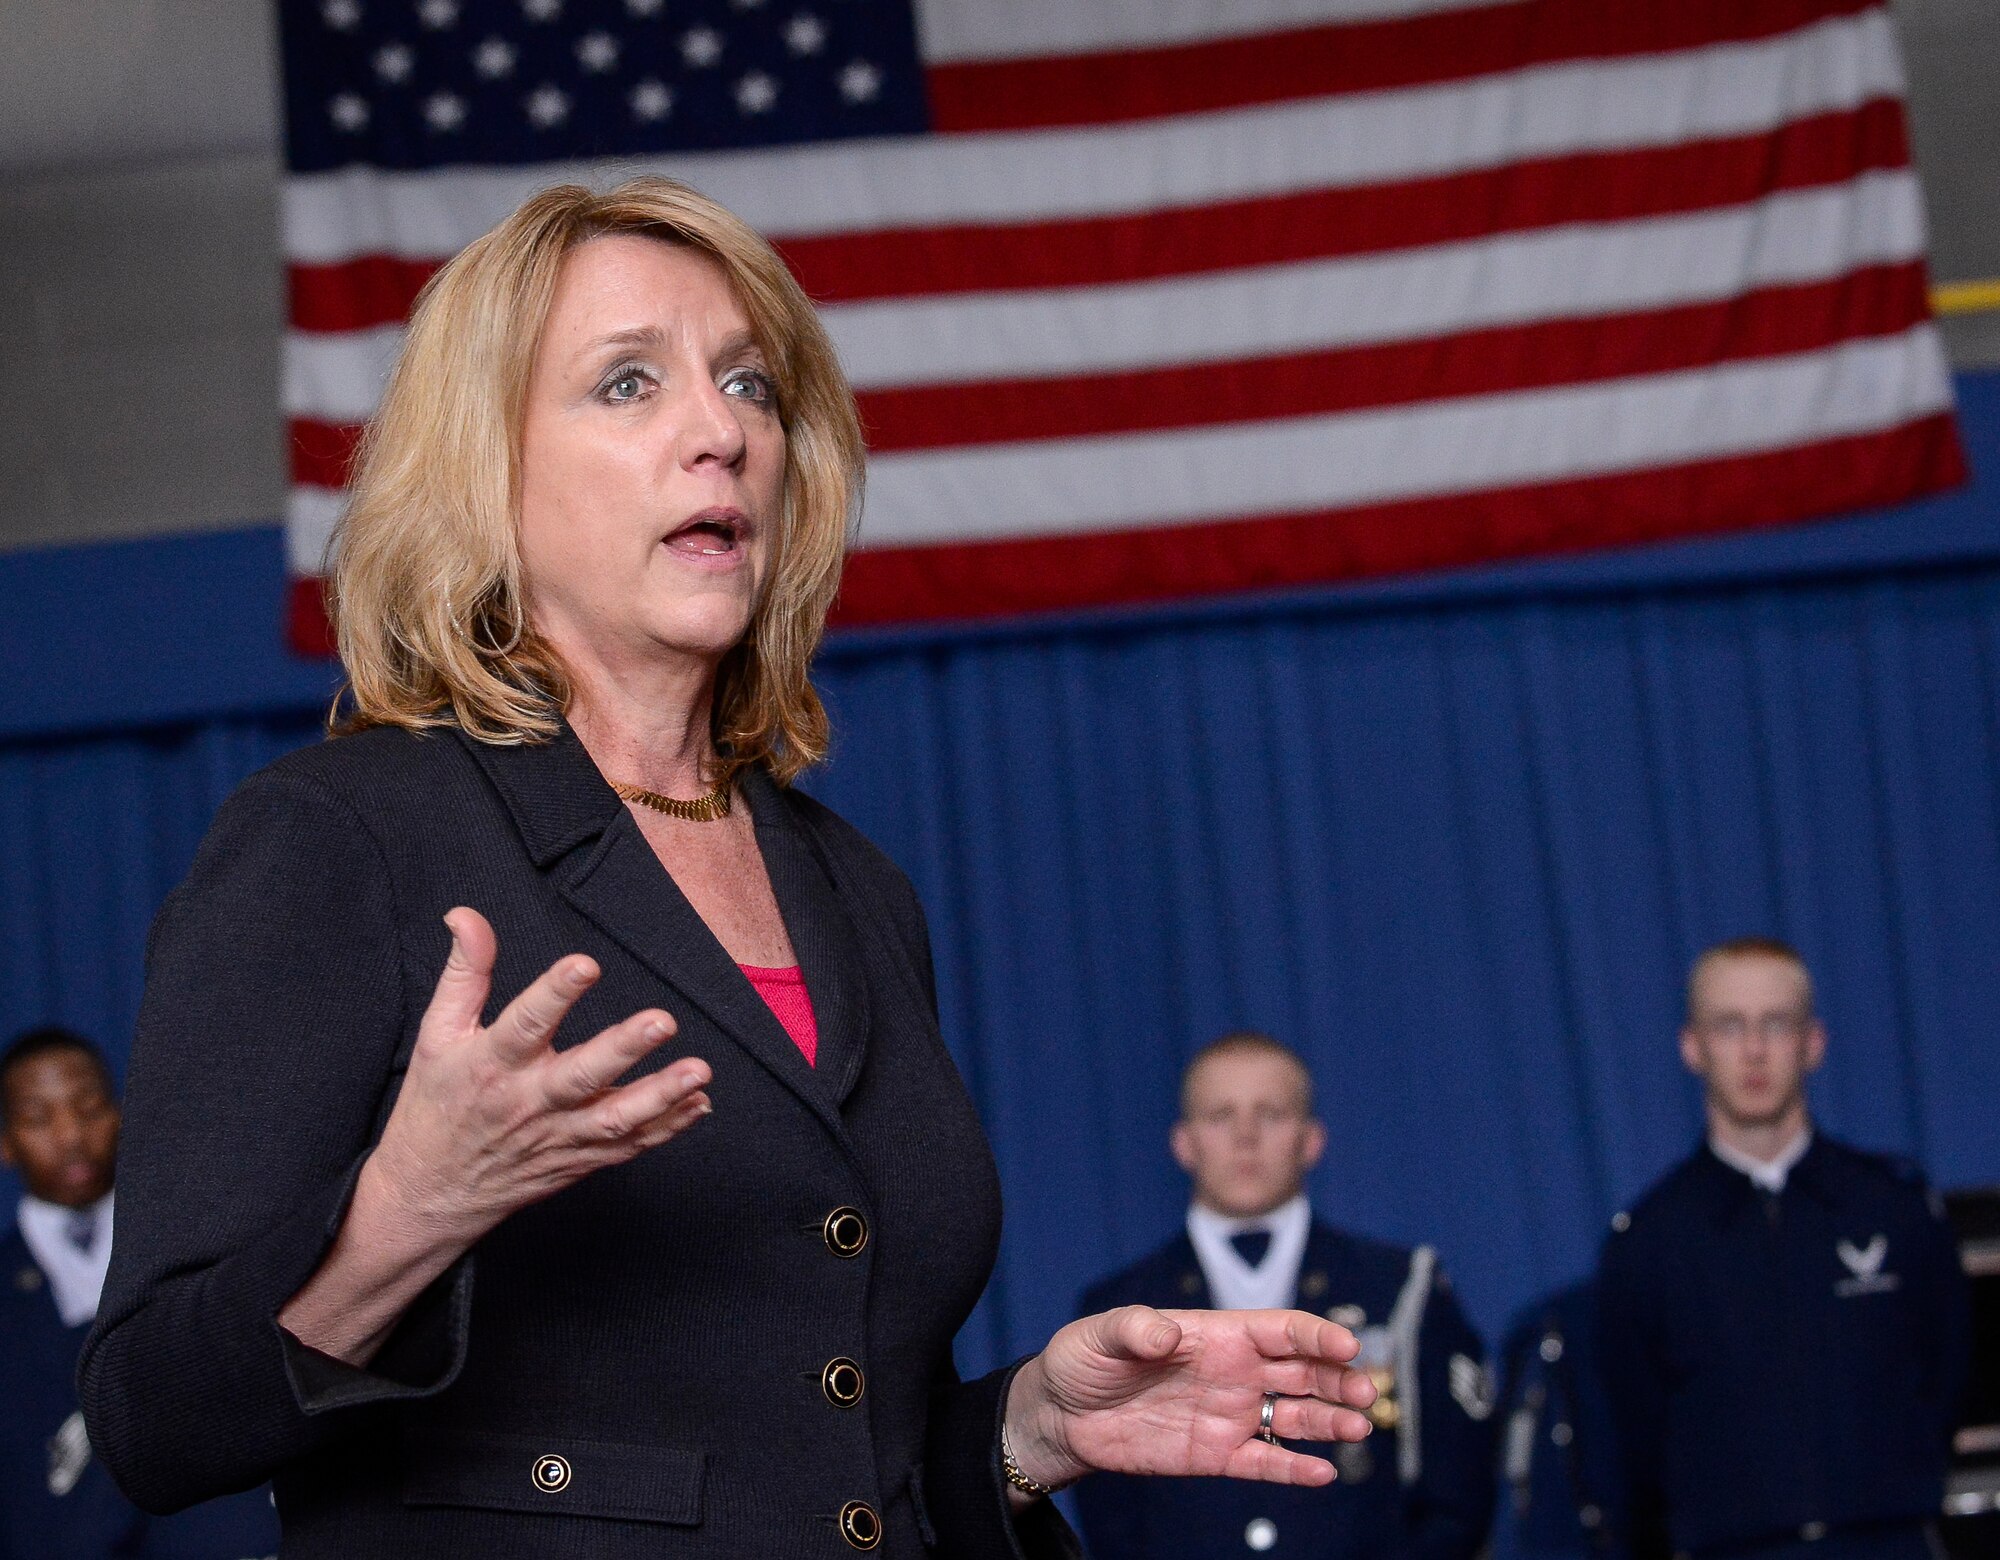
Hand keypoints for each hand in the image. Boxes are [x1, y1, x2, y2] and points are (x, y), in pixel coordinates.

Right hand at [368, 906, 713, 1245]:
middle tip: (664, 1021)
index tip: (586, 964)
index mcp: (490, 1064)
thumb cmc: (436, 1104)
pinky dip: (666, 1129)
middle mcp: (528, 1102)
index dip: (554, 993)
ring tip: (698, 1072)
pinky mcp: (578, 1160)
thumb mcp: (436, 1034)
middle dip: (624, 1049)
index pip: (524, 1024)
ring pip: (614, 1120)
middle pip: (580, 1077)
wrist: (429, 1194)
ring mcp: (557, 1136)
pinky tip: (698, 1104)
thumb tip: (467, 915)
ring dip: (660, 1097)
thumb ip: (465, 972)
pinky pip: (628, 1147)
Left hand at [1003, 1307, 1375, 1494]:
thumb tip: (1164, 1333)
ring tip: (1358, 1428)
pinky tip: (1323, 1473)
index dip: (1316, 1334)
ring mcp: (1228, 1414)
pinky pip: (1264, 1462)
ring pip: (1294, 1416)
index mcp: (1217, 1334)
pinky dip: (1293, 1468)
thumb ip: (1134, 1329)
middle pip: (1302, 1372)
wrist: (1061, 1415)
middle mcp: (1234, 1372)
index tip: (1347, 1345)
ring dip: (1329, 1421)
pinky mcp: (1215, 1454)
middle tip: (1366, 1392)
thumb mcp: (1100, 1335)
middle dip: (1338, 1379)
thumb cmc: (1083, 1360)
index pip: (1280, 1329)